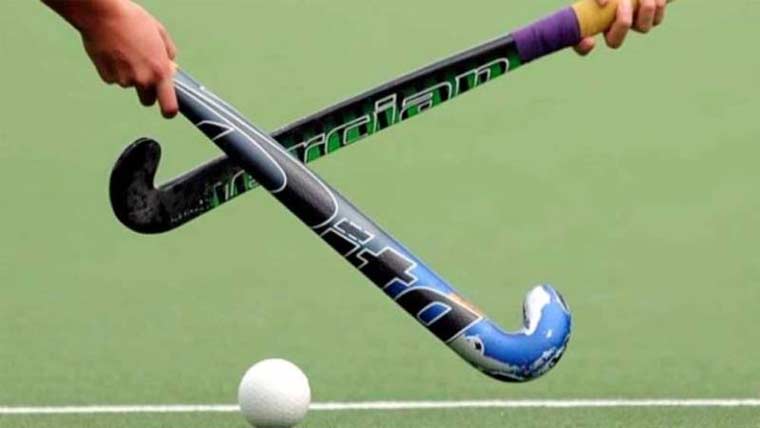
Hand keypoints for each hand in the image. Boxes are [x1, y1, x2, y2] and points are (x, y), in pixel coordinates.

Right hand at [64, 0, 178, 117]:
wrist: (102, 14)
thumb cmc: (133, 20)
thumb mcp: (159, 33)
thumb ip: (168, 54)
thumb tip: (171, 68)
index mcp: (160, 72)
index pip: (169, 106)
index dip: (169, 111)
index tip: (168, 110)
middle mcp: (143, 80)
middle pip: (148, 100)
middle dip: (148, 91)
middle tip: (143, 72)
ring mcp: (123, 80)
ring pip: (130, 85)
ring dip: (129, 75)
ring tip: (126, 52)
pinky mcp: (107, 77)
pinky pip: (114, 78)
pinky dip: (114, 70)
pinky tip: (113, 52)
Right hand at [574, 0, 666, 54]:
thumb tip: (603, 3)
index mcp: (596, 22)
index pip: (581, 44)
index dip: (583, 47)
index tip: (589, 40)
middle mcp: (613, 27)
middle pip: (614, 42)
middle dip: (621, 24)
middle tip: (623, 1)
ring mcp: (634, 24)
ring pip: (642, 29)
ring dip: (644, 12)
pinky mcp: (652, 17)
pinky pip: (656, 20)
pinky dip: (658, 7)